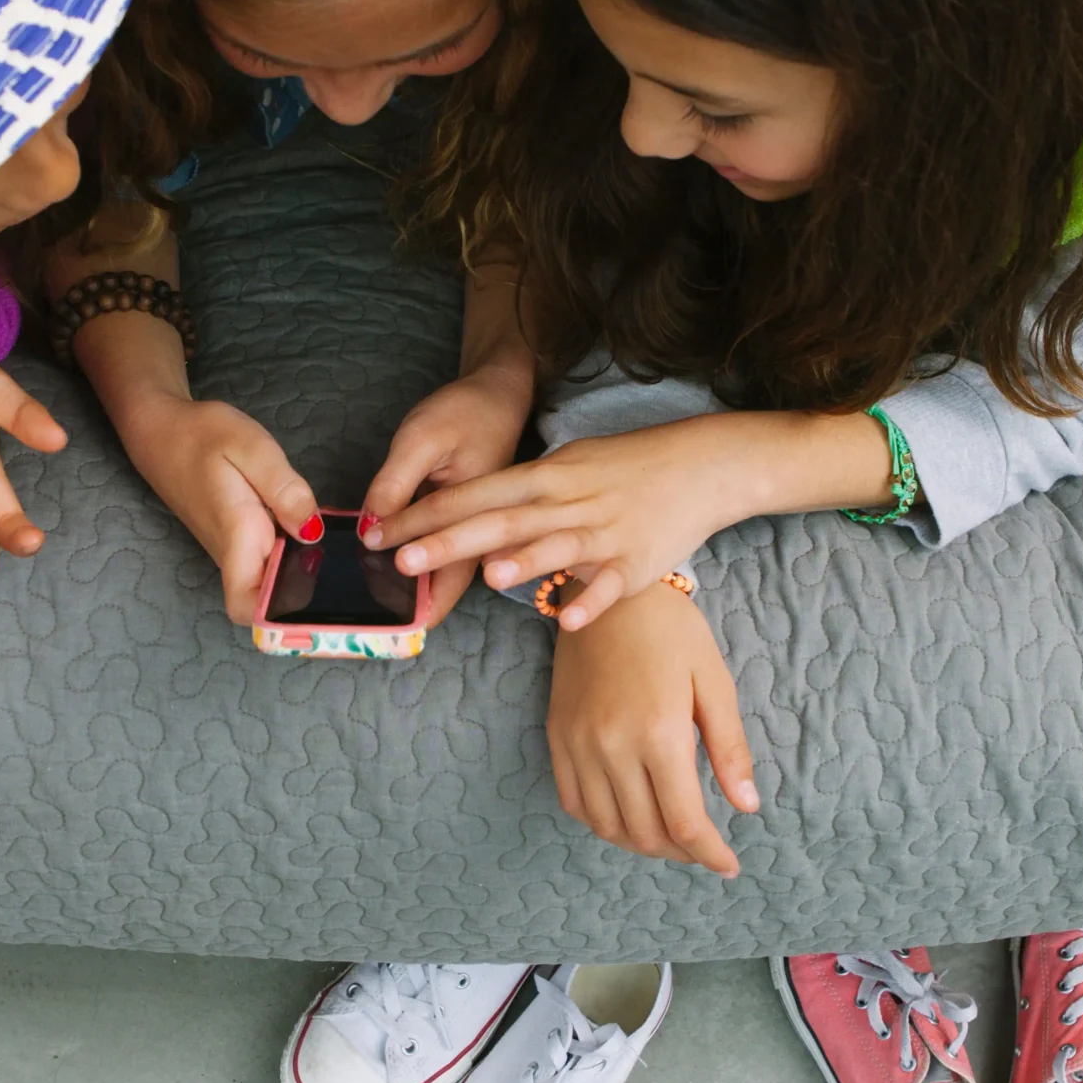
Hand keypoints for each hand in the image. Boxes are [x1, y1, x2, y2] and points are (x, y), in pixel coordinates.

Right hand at [115, 389, 319, 622]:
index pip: (246, 606)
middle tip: (343, 563)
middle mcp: (233, 552)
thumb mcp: (251, 448)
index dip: (277, 616)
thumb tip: (313, 531)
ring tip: (336, 544)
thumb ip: (284, 489)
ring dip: (300, 567)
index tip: (317, 596)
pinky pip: (266, 556)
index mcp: (237, 536)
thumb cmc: (202, 435)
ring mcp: (232, 547)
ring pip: (268, 578)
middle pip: (266, 598)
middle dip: (306, 591)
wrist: (161, 428)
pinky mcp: (235, 536)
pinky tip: (309, 524)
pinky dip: (290, 548)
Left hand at [361, 360, 535, 626]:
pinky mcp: (470, 519)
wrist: (500, 392)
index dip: (421, 606)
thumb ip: (395, 485)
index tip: (390, 623)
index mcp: (483, 517)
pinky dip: (420, 560)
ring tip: (374, 597)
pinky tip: (392, 562)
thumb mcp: (422, 440)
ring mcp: (480, 527)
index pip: (451, 579)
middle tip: (370, 615)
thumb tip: (370, 533)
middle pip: (450, 584)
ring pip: (447, 570)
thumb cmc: (465, 412)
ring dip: (415, 586)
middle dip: (413, 605)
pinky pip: (447, 550)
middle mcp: (487, 532)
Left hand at [376, 420, 739, 632]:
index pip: (473, 494)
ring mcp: (601, 531)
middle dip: (450, 541)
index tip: (382, 532)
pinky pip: (608, 583)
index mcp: (544, 476)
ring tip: (485, 577)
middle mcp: (566, 501)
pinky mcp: (635, 561)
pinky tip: (566, 617)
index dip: (425, 514)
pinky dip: (588, 599)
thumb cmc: (626, 467)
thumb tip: (474, 517)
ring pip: (555, 546)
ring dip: (521, 562)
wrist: (701, 465)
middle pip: (500, 521)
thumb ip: (522, 493)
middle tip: (404, 560)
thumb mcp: (568, 465)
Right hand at [546, 582, 758, 877]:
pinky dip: (603, 823)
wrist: (605, 591)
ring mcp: (578, 744)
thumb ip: (729, 748)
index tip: (729, 866)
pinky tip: (629, 816)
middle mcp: (613, 746)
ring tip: (671, 838)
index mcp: (659, 732)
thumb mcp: (714, 681)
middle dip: (681, 852)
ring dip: (642, 844)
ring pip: (608, 826)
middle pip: (646, 832)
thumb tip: (746, 808)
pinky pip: (575, 803)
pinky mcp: (557, 737)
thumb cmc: (670, 631)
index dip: (710, 853)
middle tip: (704, 849)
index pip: (684, 821)